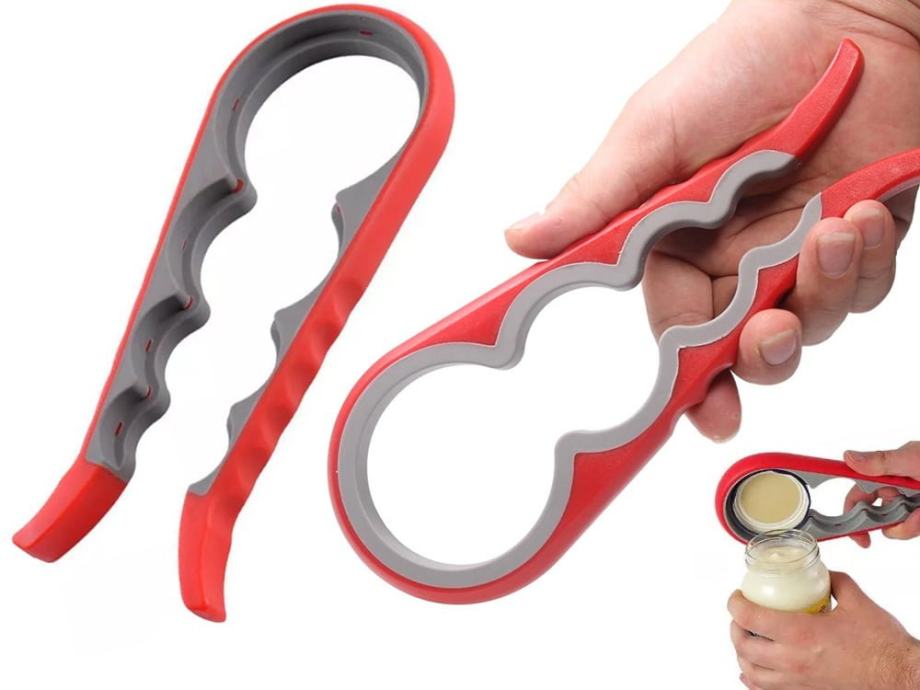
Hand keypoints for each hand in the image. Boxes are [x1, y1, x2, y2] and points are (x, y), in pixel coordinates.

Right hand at [504, 0, 919, 439]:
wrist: (844, 19)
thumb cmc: (740, 62)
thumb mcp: (650, 135)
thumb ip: (594, 202)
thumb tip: (522, 240)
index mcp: (677, 242)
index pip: (674, 328)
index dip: (685, 378)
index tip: (697, 407)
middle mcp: (736, 255)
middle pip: (743, 347)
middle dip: (758, 354)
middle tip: (764, 331)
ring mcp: (798, 249)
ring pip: (810, 325)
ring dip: (822, 293)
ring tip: (827, 231)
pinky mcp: (857, 238)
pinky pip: (865, 288)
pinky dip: (864, 265)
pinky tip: (857, 214)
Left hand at [729, 572, 919, 688]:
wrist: (901, 678)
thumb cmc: (883, 646)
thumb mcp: (857, 602)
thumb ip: (834, 582)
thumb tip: (821, 573)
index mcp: (801, 634)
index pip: (749, 618)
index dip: (735, 603)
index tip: (737, 595)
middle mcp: (793, 661)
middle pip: (743, 646)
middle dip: (735, 627)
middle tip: (740, 614)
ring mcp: (798, 682)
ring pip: (751, 671)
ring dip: (741, 653)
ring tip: (745, 639)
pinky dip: (752, 680)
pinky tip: (752, 671)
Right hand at [843, 441, 919, 546]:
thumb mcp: (915, 460)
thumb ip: (882, 461)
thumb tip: (848, 457)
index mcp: (889, 470)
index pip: (857, 489)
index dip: (849, 508)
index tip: (848, 529)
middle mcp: (898, 487)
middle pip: (876, 513)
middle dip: (886, 523)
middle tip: (889, 530)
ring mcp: (913, 503)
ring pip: (899, 526)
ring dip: (910, 525)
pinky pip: (914, 528)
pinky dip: (918, 525)